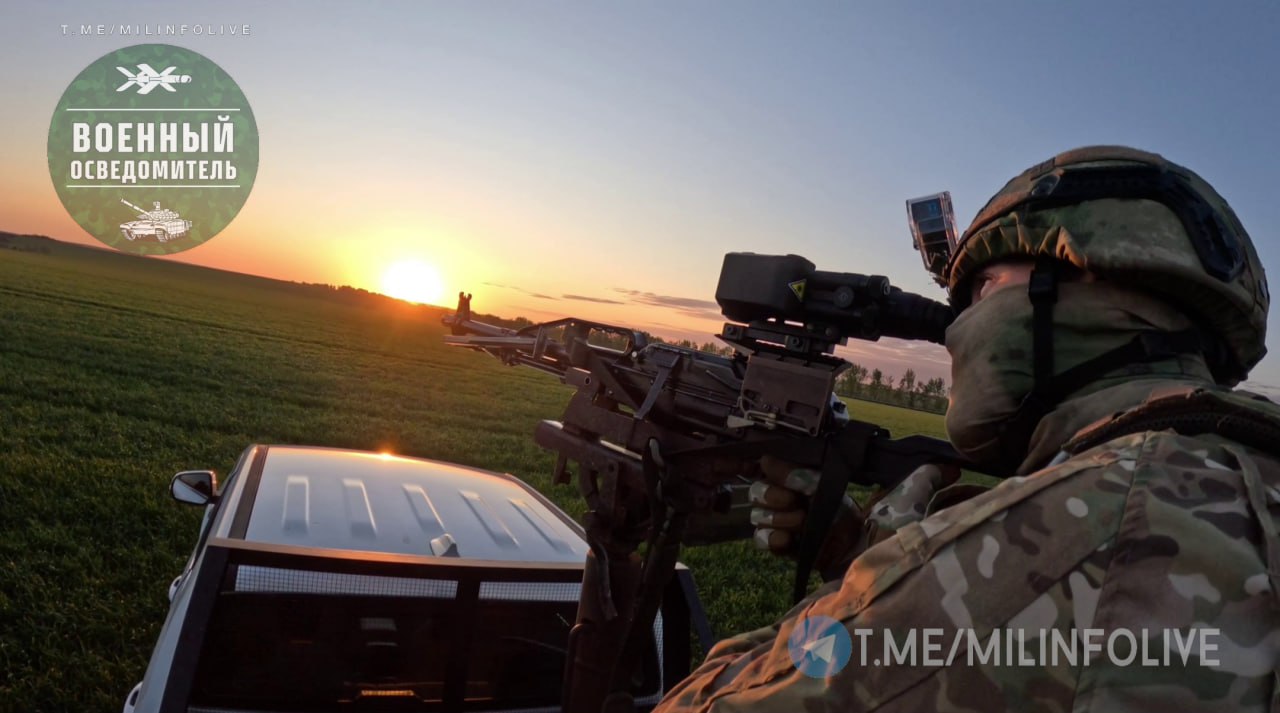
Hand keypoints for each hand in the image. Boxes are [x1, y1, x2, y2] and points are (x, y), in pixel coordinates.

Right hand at [749, 458, 962, 580]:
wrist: (881, 582)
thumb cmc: (895, 541)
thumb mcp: (908, 504)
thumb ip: (923, 480)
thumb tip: (949, 463)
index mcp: (834, 495)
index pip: (794, 469)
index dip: (782, 466)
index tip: (774, 463)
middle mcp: (813, 512)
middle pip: (768, 488)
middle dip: (775, 491)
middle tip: (794, 502)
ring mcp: (802, 536)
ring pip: (761, 512)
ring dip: (774, 514)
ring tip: (796, 523)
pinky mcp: (796, 558)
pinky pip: (764, 541)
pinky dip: (770, 538)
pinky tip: (787, 540)